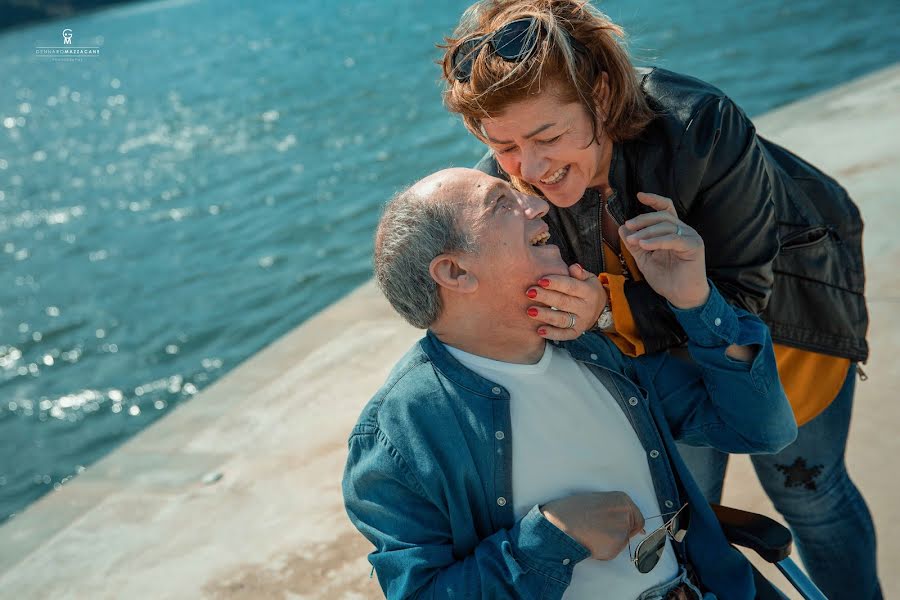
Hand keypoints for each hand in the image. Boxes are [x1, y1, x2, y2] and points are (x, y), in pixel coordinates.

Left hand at [527, 263, 606, 340]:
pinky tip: (539, 330)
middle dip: (546, 297)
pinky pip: (563, 335)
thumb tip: (573, 267)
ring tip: (530, 311)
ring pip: (562, 319)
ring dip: (545, 316)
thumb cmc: (587, 290)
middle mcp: (585, 308)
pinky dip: (551, 334)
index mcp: (588, 292)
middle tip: (530, 292)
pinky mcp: (575, 333)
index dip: (556, 283)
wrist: (601, 311)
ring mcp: (580, 322)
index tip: (541, 280)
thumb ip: (579, 273)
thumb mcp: (589, 279)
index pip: (571, 286)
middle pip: (563, 302)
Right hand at [540, 491, 644, 560]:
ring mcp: (622, 530)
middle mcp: (626, 513)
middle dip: (620, 533)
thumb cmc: (573, 511)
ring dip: (611, 542)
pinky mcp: (616, 546)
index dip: (627, 523)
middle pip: (632, 529)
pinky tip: (591, 543)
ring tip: (592, 535)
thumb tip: (621, 517)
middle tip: (601, 531)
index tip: (618, 526)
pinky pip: (613, 551)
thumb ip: (613, 508)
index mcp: (622, 499)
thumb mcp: (597, 500)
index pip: (637, 516)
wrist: (560, 524)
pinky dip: (605, 551)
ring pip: (622, 542)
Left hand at [619, 193, 709, 308]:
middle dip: (643, 219)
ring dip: (647, 231)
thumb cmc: (666, 278)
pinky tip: (645, 245)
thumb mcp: (644, 259)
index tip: (639, 196)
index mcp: (672, 231)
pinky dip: (657, 241)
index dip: (654, 200)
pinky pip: (674, 239)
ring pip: (666, 226)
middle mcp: (683, 230)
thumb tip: (622, 228)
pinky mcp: (694, 246)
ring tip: (633, 240)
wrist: (681, 296)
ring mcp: (690, 237)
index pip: (665, 208)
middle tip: (628, 226)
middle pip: (662, 215)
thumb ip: (634, 244)